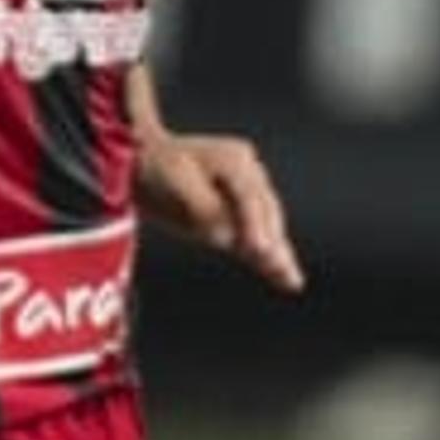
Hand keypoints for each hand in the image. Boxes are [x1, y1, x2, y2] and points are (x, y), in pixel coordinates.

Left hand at [137, 126, 302, 292]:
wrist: (148, 163)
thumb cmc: (159, 170)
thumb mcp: (176, 183)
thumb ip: (203, 208)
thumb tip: (225, 237)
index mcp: (234, 160)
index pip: (250, 197)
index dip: (255, 224)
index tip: (260, 250)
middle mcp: (251, 174)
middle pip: (266, 213)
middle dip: (272, 241)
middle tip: (277, 267)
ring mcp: (250, 194)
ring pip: (268, 228)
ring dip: (278, 253)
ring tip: (290, 280)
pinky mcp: (241, 216)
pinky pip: (259, 238)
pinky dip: (270, 258)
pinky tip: (287, 279)